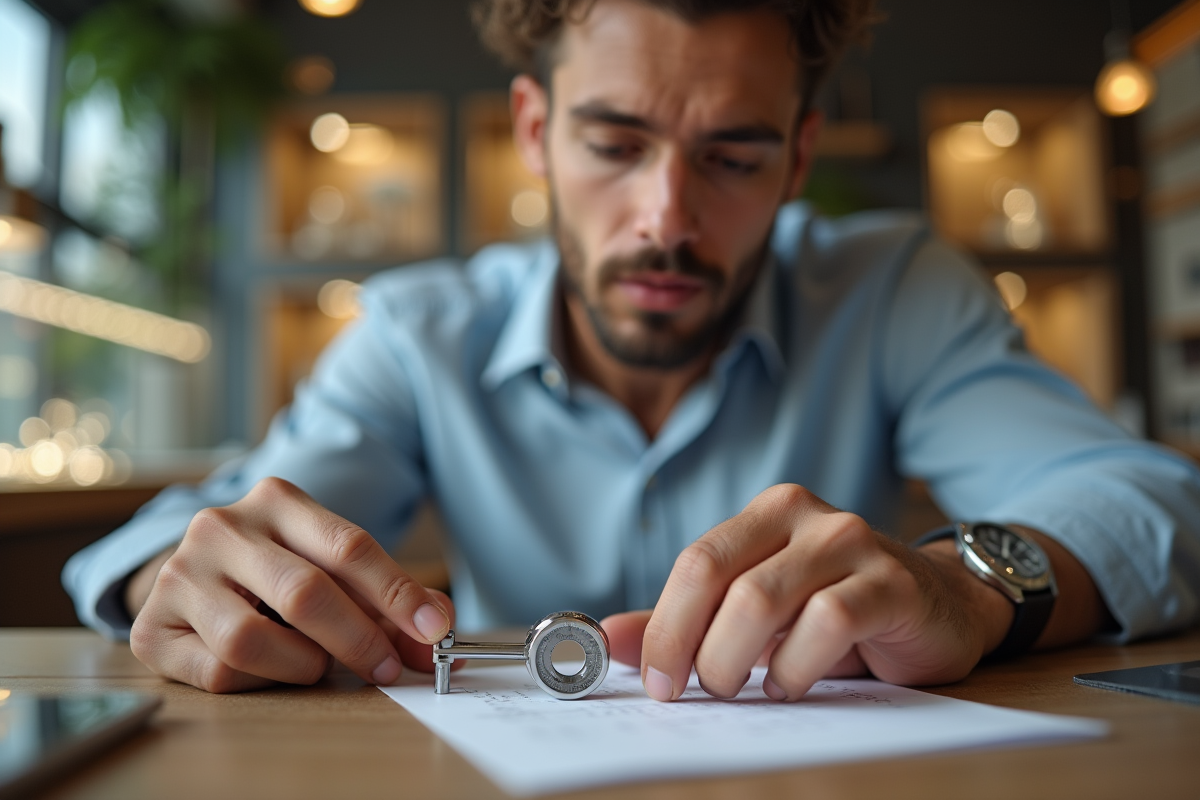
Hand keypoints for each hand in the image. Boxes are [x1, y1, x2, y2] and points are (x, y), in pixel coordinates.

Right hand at [129, 477, 453, 692]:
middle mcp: (221, 527)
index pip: (349, 546)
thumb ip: (386, 598)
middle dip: (358, 639)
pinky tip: (269, 666)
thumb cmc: (278, 569)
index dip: (397, 593)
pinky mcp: (152, 626)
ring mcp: (180, 574)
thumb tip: (436, 634)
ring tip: (315, 662)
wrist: (194, 571)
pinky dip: (259, 680)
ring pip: (252, 640)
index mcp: (276, 500)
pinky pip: (218, 671)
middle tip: (388, 668)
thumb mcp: (332, 564)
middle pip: (304, 593)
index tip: (434, 628)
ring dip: (302, 664)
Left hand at [602, 484, 1015, 701]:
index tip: (656, 682)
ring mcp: (852, 543)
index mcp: (767, 514)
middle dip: (693, 648)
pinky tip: (791, 683)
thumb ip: (685, 621)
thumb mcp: (758, 614)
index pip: (696, 563)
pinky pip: (827, 622)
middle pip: (720, 580)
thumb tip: (607, 639)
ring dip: (736, 661)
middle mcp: (806, 516)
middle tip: (696, 692)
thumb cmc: (837, 610)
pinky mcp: (892, 583)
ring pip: (763, 601)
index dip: (665, 626)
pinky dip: (797, 666)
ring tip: (742, 690)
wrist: (942, 605)